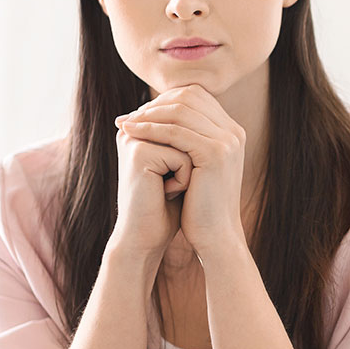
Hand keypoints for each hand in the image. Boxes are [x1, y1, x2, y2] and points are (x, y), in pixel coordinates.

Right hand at [109, 110, 191, 262]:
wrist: (146, 236)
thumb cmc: (168, 204)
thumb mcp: (183, 165)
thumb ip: (190, 137)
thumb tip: (214, 112)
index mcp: (144, 126)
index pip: (188, 118)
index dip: (198, 147)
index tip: (187, 172)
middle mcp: (137, 127)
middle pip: (189, 127)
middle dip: (194, 157)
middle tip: (178, 183)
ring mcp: (135, 138)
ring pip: (188, 141)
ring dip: (191, 168)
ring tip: (173, 187)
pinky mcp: (138, 153)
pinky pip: (182, 157)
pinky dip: (184, 179)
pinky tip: (165, 194)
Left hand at [116, 85, 247, 258]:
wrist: (215, 235)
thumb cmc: (200, 205)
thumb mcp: (196, 166)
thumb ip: (187, 140)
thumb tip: (157, 117)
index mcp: (231, 132)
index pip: (195, 96)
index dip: (164, 100)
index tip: (138, 114)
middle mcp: (233, 132)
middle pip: (189, 96)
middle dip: (155, 103)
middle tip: (128, 116)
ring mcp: (227, 141)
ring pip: (180, 111)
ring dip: (147, 114)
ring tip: (124, 124)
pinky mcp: (215, 154)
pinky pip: (175, 132)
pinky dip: (149, 129)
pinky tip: (130, 133)